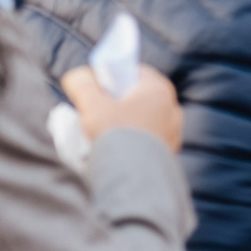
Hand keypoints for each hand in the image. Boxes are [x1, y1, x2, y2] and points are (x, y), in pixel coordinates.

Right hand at [60, 66, 183, 154]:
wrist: (134, 178)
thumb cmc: (115, 135)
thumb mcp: (91, 106)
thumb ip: (82, 85)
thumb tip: (76, 77)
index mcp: (159, 89)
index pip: (135, 72)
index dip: (114, 77)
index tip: (98, 89)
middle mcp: (172, 108)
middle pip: (140, 96)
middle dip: (119, 101)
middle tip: (99, 112)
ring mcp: (174, 131)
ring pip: (146, 118)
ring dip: (127, 122)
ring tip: (107, 133)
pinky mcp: (170, 151)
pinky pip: (150, 139)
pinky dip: (136, 140)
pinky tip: (119, 149)